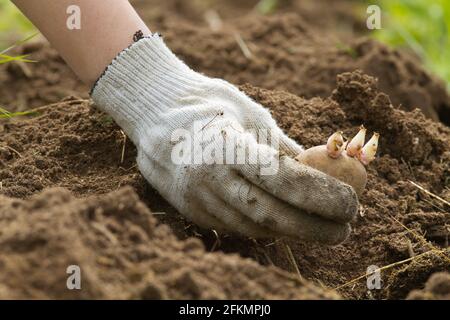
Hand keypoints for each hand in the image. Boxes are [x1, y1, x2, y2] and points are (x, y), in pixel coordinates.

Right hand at [92, 34, 357, 243]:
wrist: (154, 112)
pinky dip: (266, 227)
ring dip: (293, 230)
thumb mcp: (250, 113)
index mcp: (224, 145)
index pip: (282, 179)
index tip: (352, 205)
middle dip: (314, 226)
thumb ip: (282, 147)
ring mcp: (195, 199)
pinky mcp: (191, 211)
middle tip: (346, 228)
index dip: (321, 195)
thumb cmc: (208, 104)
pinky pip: (236, 227)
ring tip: (323, 226)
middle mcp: (206, 178)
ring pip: (254, 227)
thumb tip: (323, 169)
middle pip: (270, 214)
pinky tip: (287, 222)